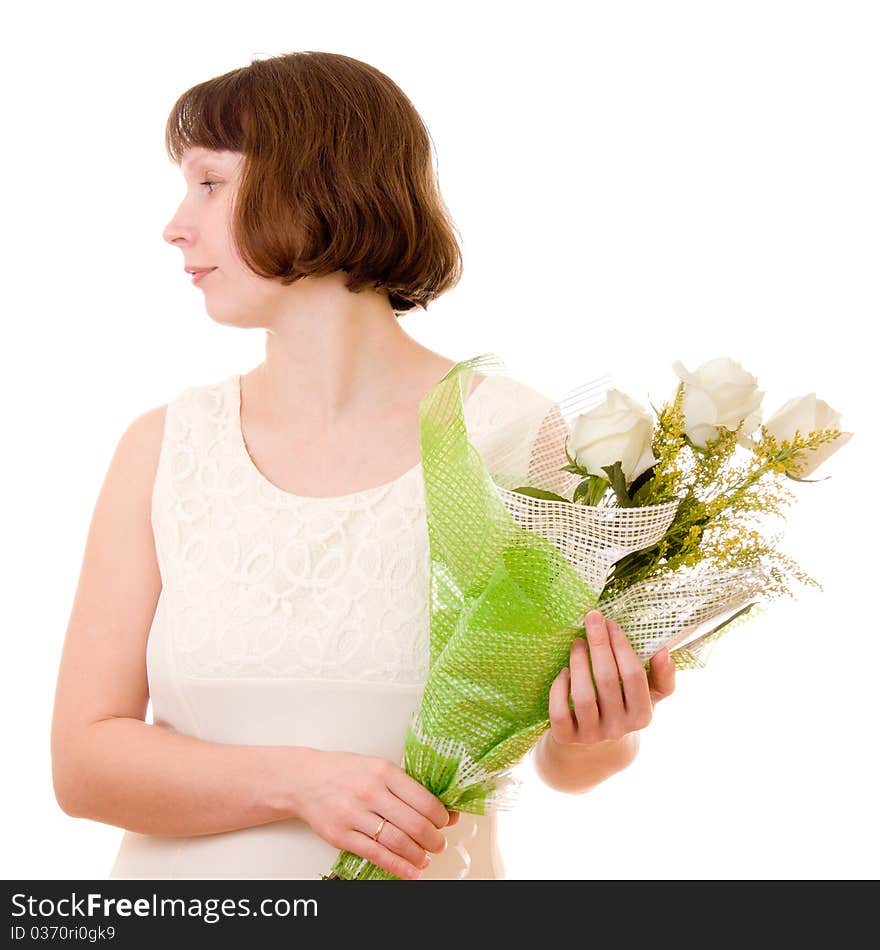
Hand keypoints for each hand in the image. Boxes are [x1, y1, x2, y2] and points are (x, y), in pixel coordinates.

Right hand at [294, 749, 454, 878]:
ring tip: (425, 858)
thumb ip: (406, 787)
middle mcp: (370, 792)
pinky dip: (398, 867)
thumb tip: (442, 810)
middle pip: (414, 824)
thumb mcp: (377, 768)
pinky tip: (411, 871)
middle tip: (439, 844)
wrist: (305, 780)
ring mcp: (354, 815)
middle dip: (433, 839)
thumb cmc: (346, 772)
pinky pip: (376, 855)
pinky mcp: (341, 836)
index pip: (423, 799)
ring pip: (397, 842)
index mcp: (383, 771)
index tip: (445, 822)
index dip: (440, 816)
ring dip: (418, 855)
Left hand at [548, 609, 675, 748]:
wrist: (595, 750)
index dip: (621, 646)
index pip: (633, 675)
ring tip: (577, 642)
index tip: (610, 623)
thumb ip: (662, 676)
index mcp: (642, 716)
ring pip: (583, 696)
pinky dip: (559, 688)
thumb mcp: (648, 697)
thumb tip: (663, 650)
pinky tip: (563, 672)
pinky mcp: (567, 738)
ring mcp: (592, 735)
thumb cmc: (623, 709)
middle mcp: (619, 728)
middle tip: (591, 619)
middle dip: (598, 643)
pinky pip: (560, 711)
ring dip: (578, 662)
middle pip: (607, 680)